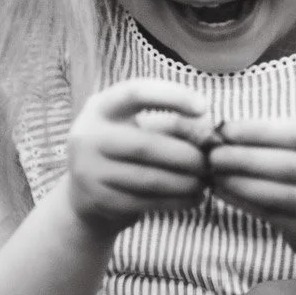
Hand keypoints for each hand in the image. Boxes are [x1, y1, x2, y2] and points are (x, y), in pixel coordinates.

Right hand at [65, 78, 211, 234]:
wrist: (84, 195)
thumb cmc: (124, 152)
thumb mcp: (137, 128)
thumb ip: (170, 124)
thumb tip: (209, 130)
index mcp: (101, 107)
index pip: (137, 92)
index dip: (172, 97)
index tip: (204, 107)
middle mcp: (88, 136)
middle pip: (146, 144)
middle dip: (186, 155)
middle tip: (210, 162)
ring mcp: (89, 170)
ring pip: (148, 179)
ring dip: (185, 182)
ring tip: (206, 182)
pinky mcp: (98, 200)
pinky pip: (145, 202)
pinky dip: (175, 201)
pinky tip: (194, 199)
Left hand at [208, 118, 295, 266]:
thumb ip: (288, 140)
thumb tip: (232, 129)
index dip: (260, 131)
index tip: (226, 129)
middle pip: (290, 164)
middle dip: (246, 157)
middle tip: (213, 153)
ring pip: (280, 193)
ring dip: (241, 182)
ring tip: (215, 173)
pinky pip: (273, 214)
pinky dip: (245, 202)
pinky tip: (223, 193)